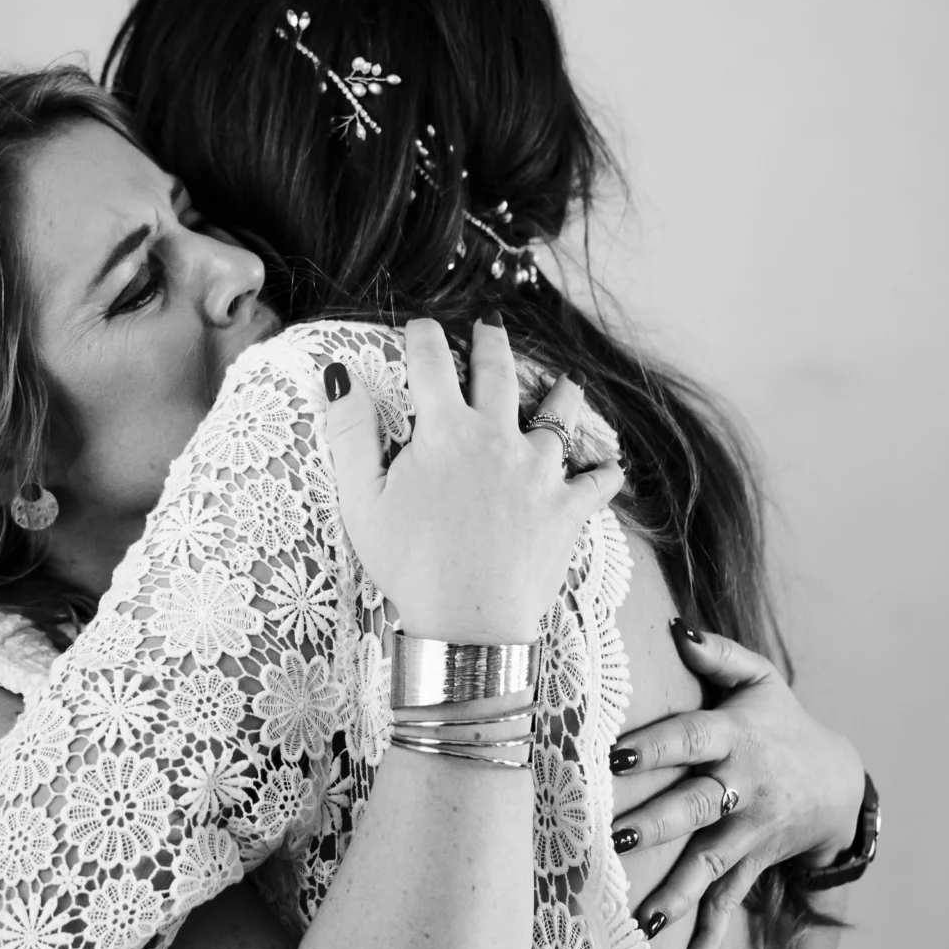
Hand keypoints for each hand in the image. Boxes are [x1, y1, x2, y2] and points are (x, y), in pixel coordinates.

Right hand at [324, 318, 623, 642]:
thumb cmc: (409, 565)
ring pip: (558, 417)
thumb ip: (350, 434)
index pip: (430, 365)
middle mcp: (498, 439)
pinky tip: (610, 467)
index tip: (420, 327)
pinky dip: (604, 473)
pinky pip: (597, 483)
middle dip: (490, 345)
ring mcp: (539, 472)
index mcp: (445, 432)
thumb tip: (338, 375)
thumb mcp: (361, 500)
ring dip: (561, 396)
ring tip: (565, 385)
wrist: (470, 620)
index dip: (422, 338)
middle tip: (488, 329)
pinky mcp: (567, 508)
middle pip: (498, 374)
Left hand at [609, 623, 864, 948]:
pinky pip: (729, 906)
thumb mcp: (758, 680)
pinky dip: (710, 941)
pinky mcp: (750, 867)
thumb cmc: (779, 722)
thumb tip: (674, 628)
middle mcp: (741, 789)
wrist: (839, 784)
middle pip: (695, 806)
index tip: (614, 752)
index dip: (656, 745)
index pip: (690, 738)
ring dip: (676, 894)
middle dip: (658, 822)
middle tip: (618, 837)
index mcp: (735, 738)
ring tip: (643, 921)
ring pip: (708, 866)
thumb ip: (716, 654)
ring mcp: (747, 834)